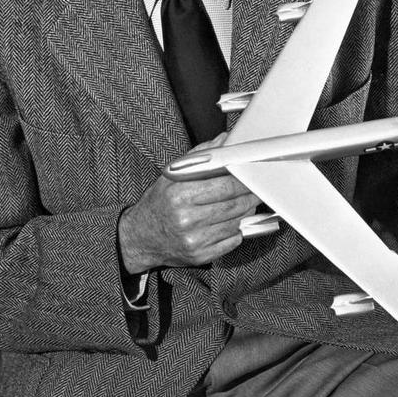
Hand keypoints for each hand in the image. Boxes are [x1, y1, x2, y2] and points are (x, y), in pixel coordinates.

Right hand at [118, 135, 258, 273]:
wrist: (140, 236)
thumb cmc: (159, 202)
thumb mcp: (172, 175)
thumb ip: (200, 155)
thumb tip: (225, 140)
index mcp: (179, 194)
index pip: (224, 186)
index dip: (243, 180)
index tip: (252, 175)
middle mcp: (186, 218)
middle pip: (234, 205)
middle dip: (250, 196)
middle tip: (257, 189)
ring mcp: (194, 239)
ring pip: (235, 223)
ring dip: (246, 212)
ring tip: (246, 203)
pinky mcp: (200, 256)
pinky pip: (231, 241)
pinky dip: (237, 230)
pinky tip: (234, 222)